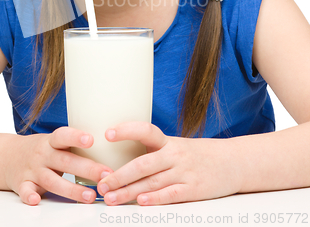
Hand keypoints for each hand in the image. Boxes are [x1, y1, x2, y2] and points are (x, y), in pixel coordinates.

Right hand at [5, 126, 112, 204]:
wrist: (8, 156)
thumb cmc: (42, 150)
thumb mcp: (56, 142)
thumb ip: (76, 144)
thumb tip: (110, 147)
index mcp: (52, 142)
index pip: (63, 136)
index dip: (76, 137)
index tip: (91, 139)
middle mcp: (43, 155)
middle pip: (65, 161)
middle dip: (87, 169)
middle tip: (105, 175)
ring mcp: (32, 170)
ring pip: (51, 180)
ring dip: (70, 189)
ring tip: (89, 196)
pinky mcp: (22, 184)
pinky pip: (26, 190)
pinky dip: (30, 195)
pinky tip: (36, 199)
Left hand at [97, 122, 241, 205]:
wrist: (232, 162)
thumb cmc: (196, 155)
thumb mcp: (174, 147)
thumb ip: (152, 152)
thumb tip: (120, 161)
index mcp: (167, 141)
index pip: (145, 130)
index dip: (126, 130)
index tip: (107, 134)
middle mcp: (174, 154)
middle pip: (143, 164)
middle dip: (119, 175)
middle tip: (101, 184)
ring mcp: (184, 172)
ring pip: (152, 182)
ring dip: (129, 191)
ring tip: (111, 198)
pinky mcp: (194, 189)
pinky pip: (171, 193)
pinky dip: (156, 198)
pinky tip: (141, 201)